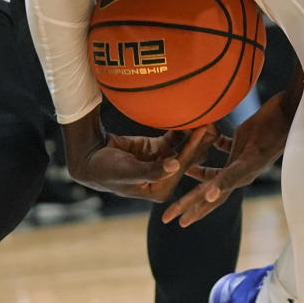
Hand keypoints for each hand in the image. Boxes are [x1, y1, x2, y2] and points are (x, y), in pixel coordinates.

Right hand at [68, 124, 219, 202]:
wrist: (90, 159)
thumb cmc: (107, 170)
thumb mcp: (128, 171)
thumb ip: (151, 170)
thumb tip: (175, 167)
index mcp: (160, 188)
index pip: (182, 165)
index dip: (194, 147)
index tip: (205, 129)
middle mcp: (165, 177)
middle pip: (187, 157)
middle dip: (200, 139)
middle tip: (213, 118)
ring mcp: (162, 163)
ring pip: (183, 147)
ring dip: (193, 132)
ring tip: (207, 113)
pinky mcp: (157, 150)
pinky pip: (173, 138)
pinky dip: (181, 128)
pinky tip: (191, 114)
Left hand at [161, 91, 294, 226]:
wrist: (288, 114)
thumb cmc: (270, 135)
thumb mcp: (249, 157)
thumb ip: (231, 176)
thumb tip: (211, 196)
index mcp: (238, 178)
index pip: (210, 199)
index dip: (192, 209)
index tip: (175, 220)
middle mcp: (237, 170)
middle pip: (208, 189)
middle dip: (188, 199)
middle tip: (169, 212)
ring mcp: (239, 155)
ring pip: (214, 168)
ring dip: (198, 170)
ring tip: (182, 170)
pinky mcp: (242, 139)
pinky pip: (222, 144)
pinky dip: (211, 142)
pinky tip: (202, 138)